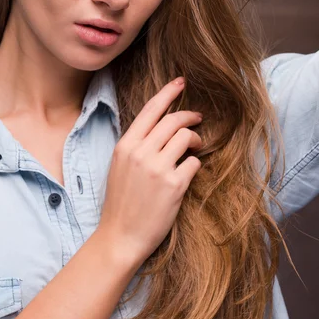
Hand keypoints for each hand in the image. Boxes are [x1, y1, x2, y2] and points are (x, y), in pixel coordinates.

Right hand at [97, 78, 202, 265]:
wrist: (120, 236)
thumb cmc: (121, 202)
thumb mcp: (120, 166)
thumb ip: (138, 145)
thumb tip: (162, 128)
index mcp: (125, 145)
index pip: (150, 110)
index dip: (168, 92)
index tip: (181, 82)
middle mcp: (141, 152)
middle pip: (173, 120)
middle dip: (190, 116)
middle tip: (198, 118)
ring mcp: (157, 168)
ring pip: (186, 137)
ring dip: (195, 140)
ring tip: (194, 149)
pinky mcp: (174, 185)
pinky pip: (194, 162)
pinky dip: (195, 164)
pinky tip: (188, 172)